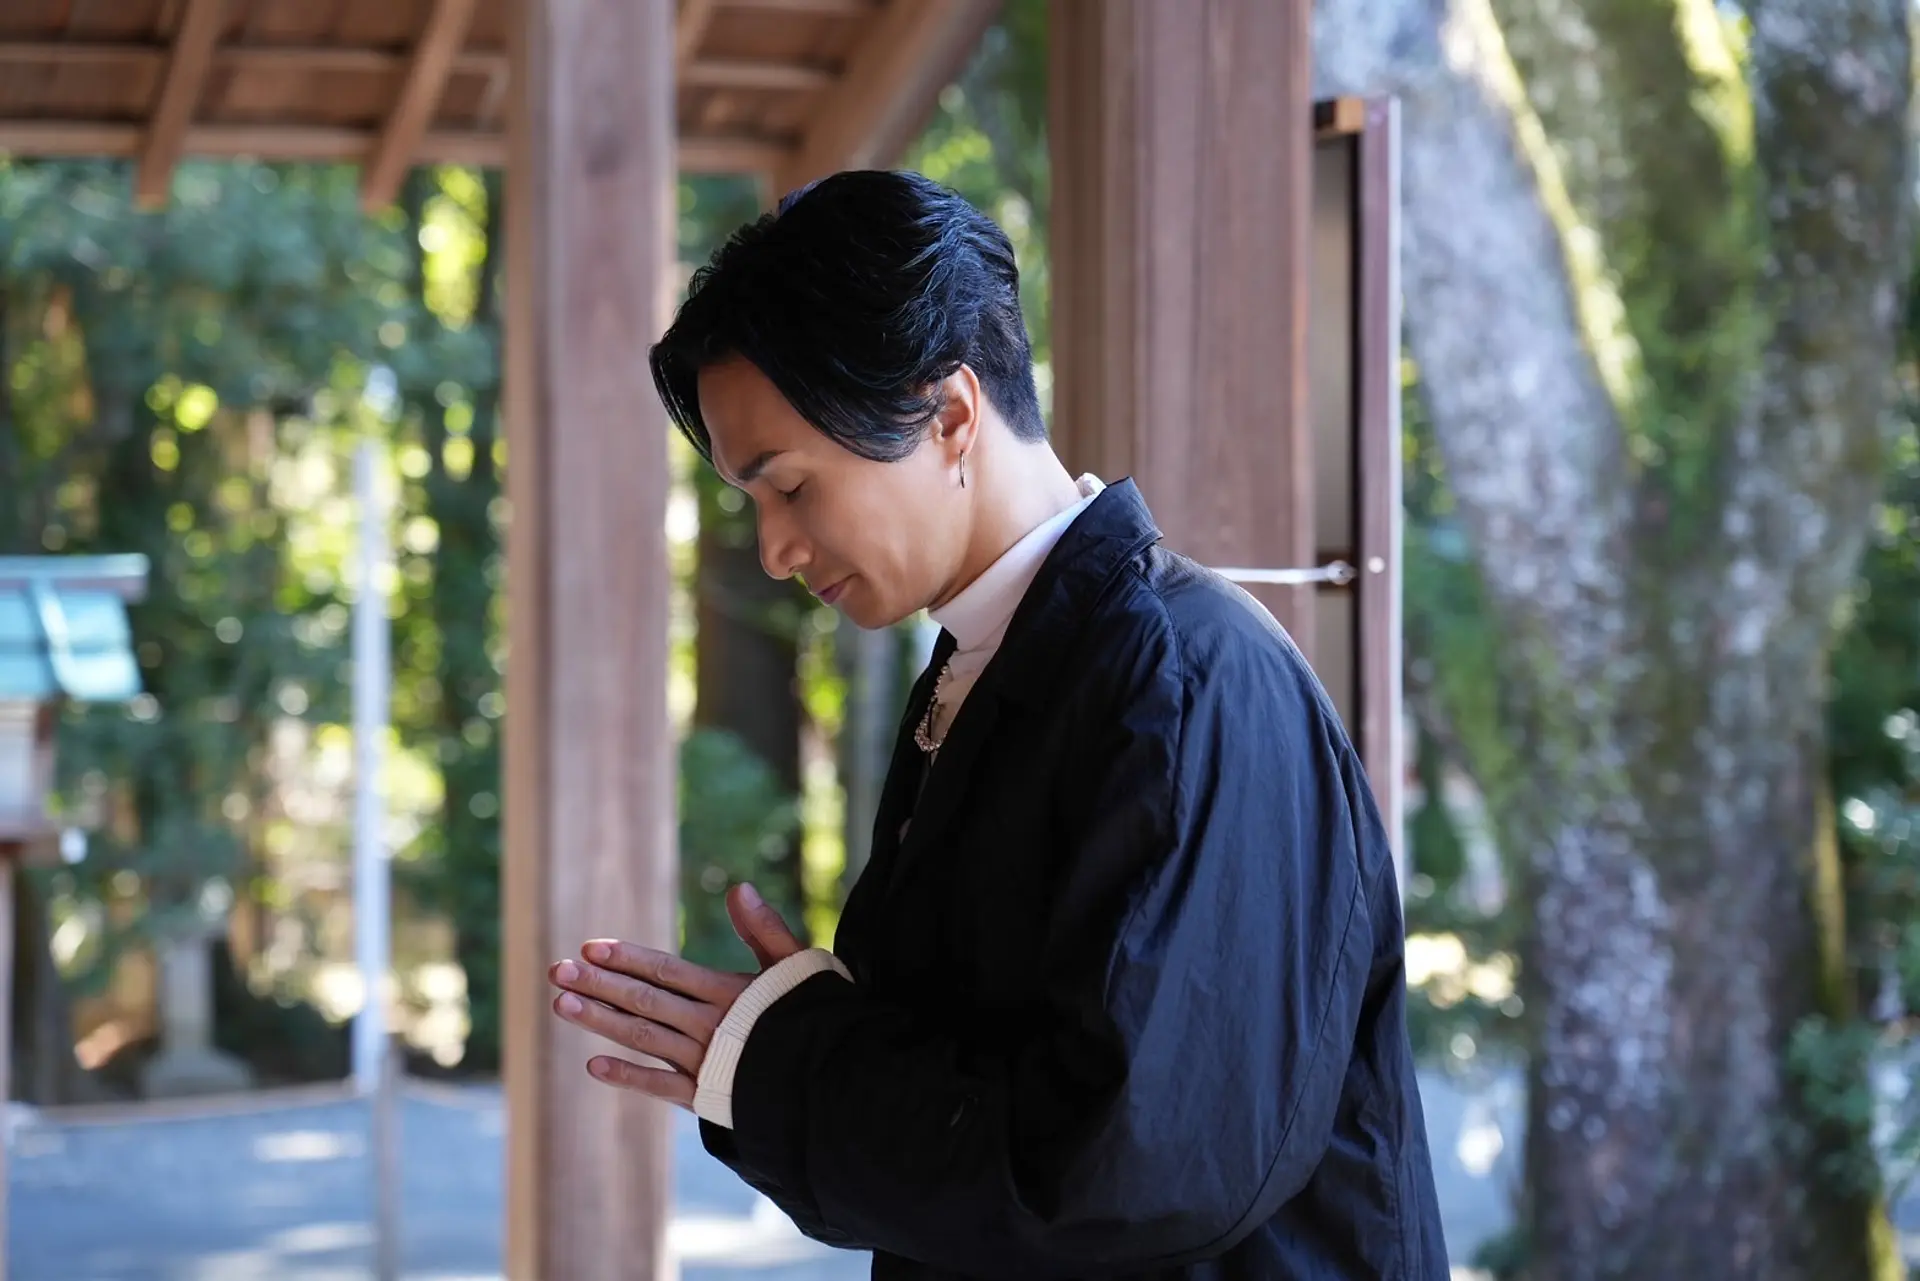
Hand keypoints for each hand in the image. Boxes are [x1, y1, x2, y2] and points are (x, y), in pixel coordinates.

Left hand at [548, 882, 802, 1106]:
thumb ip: (765, 928)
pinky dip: (628, 1077)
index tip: (590, 947)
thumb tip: (739, 888)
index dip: (629, 958)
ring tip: (562, 1004)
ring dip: (600, 1022)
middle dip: (600, 984)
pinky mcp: (705, 1095)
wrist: (834, 1079)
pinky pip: (660, 1087)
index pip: (668, 971)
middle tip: (558, 970)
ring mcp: (704, 1062)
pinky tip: (594, 1065)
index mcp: (728, 992)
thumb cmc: (816, 1015)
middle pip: (645, 1001)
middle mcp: (709, 1025)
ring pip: (643, 1038)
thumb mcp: (796, 966)